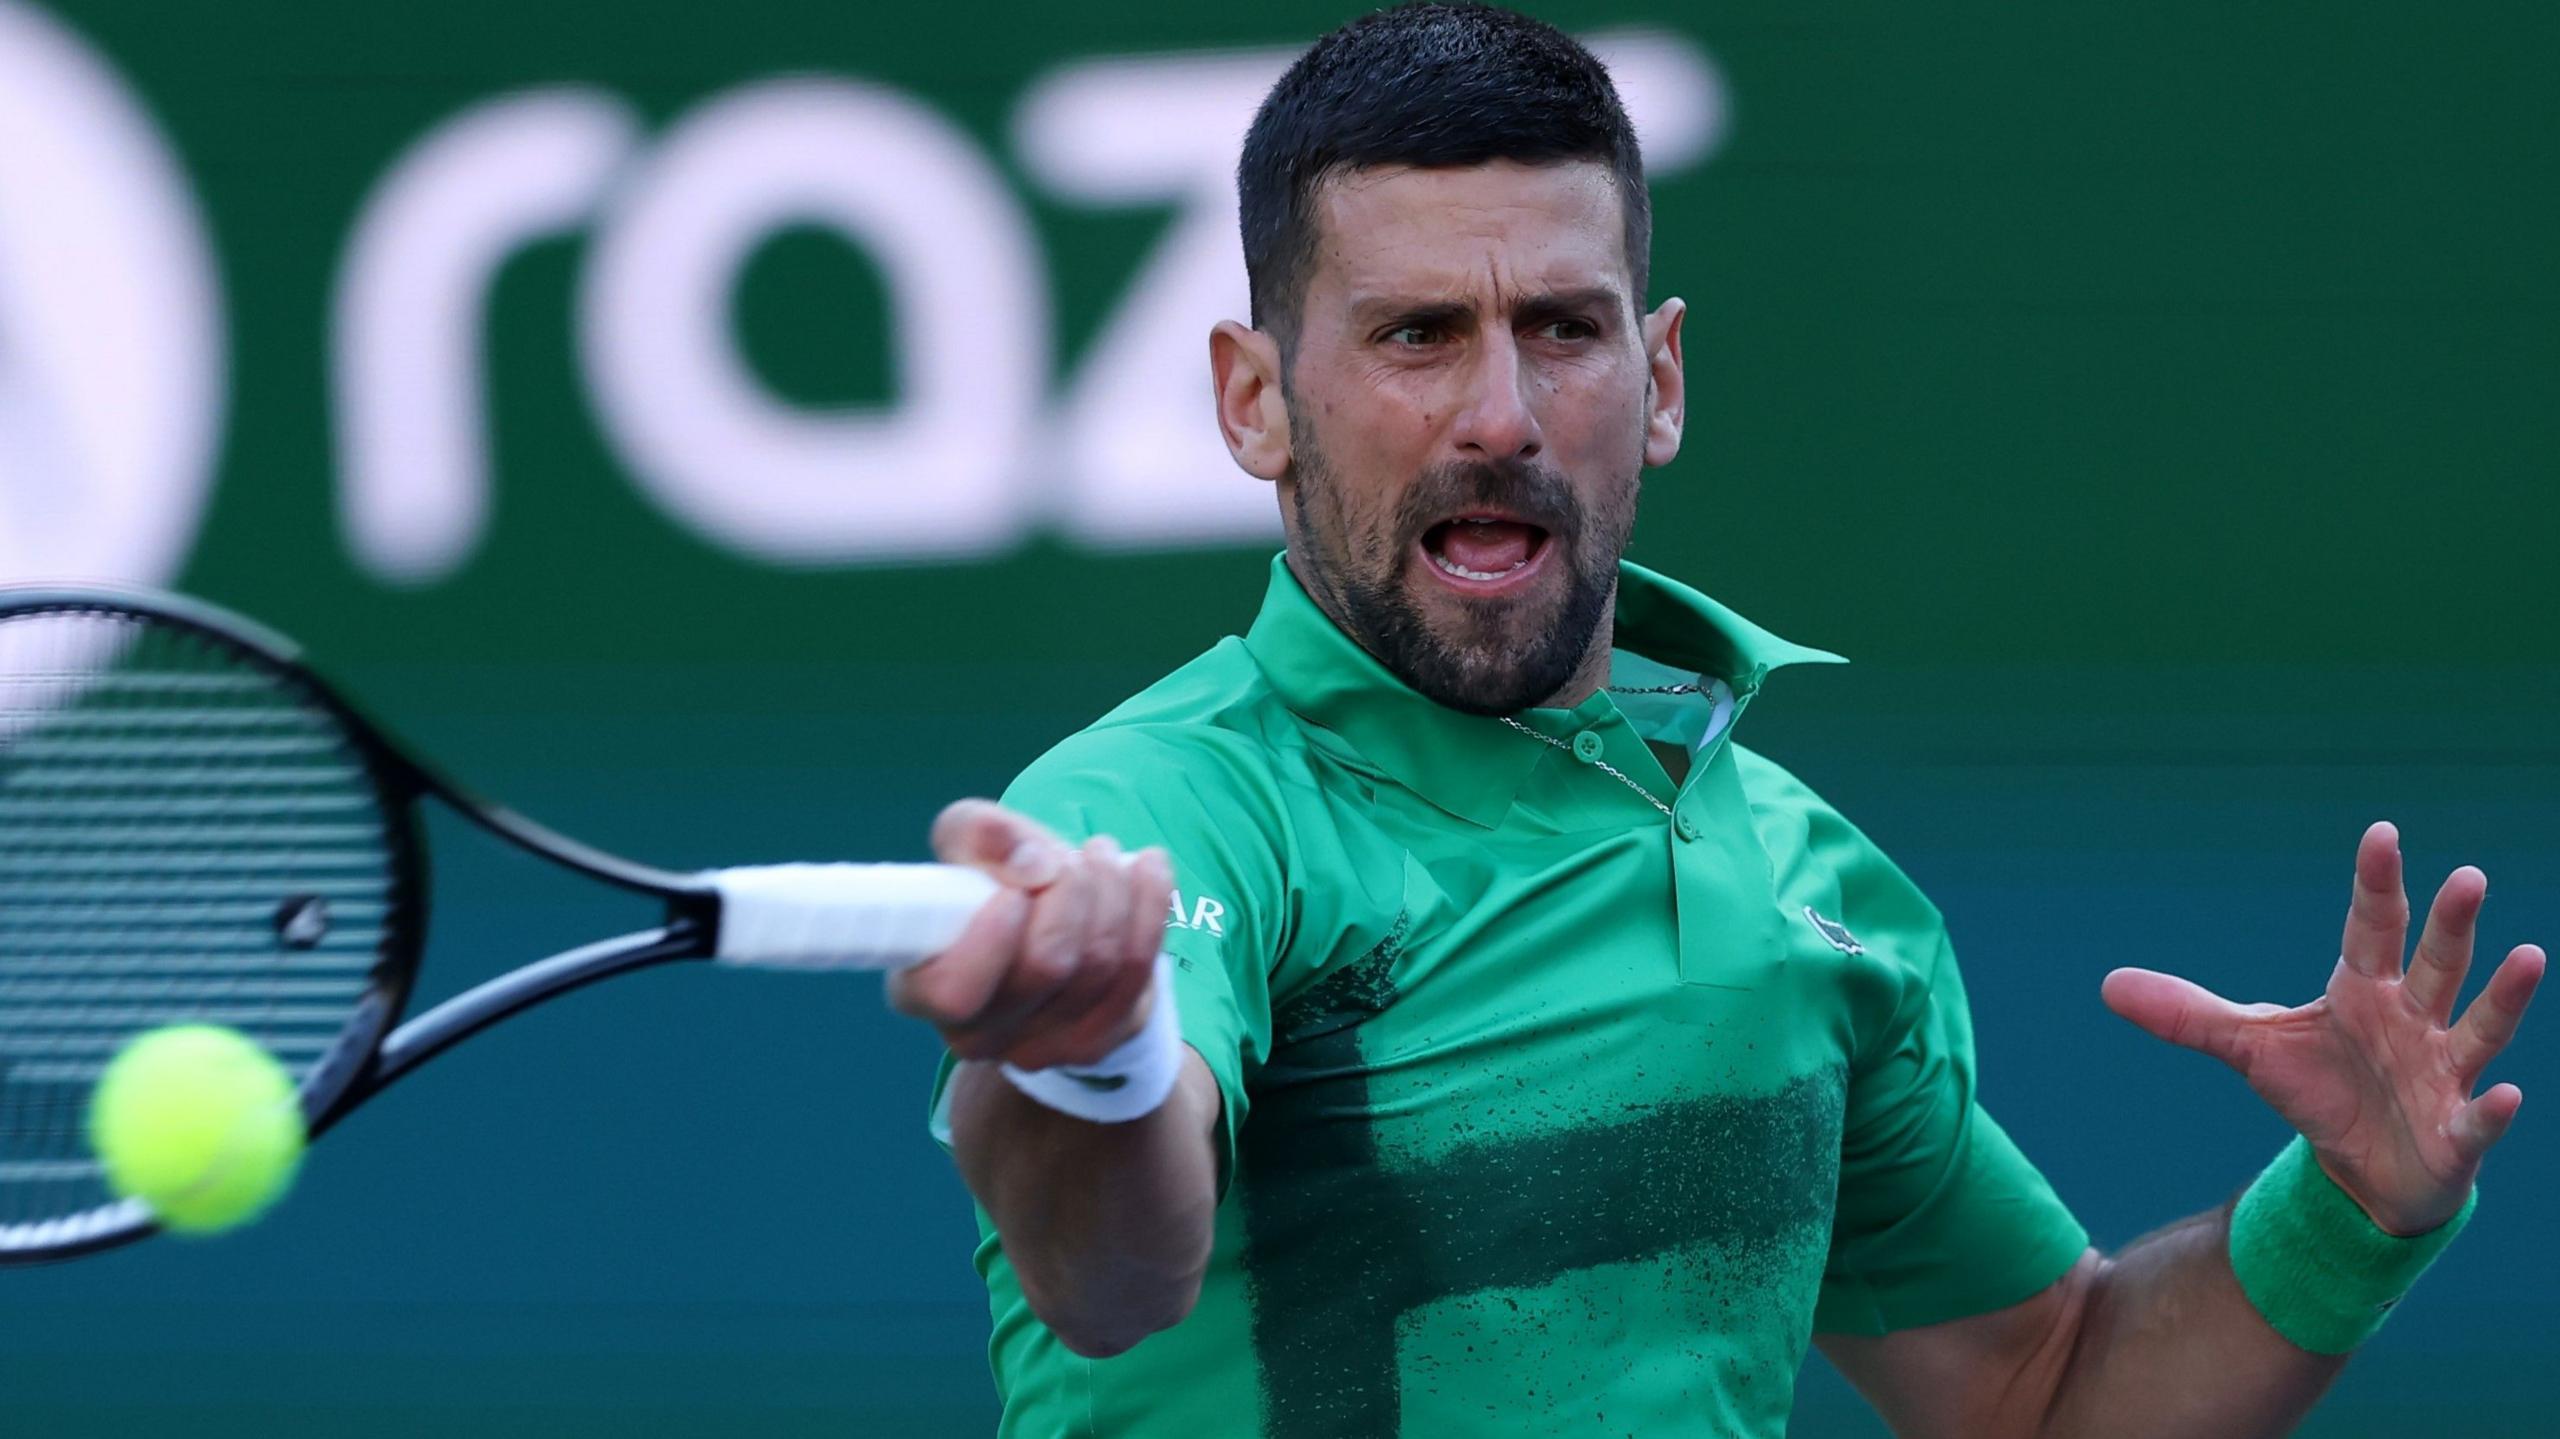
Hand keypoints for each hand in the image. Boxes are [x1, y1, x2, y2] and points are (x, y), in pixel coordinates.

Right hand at [886, 799, 1173, 1072]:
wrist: (1047, 928)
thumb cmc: (994, 885)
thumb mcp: (969, 841)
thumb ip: (980, 834)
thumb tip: (1032, 864)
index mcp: (925, 992)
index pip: (953, 992)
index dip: (992, 936)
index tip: (1016, 889)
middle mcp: (980, 1035)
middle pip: (1046, 965)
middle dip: (1069, 889)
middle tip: (1067, 857)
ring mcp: (1043, 1048)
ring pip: (1100, 964)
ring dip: (1111, 891)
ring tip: (1101, 854)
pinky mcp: (1100, 1041)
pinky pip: (1138, 974)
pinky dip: (1150, 910)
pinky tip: (1148, 870)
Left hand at [2102, 821, 2542, 1234]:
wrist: (2360, 1172)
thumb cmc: (2319, 1091)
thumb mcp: (2248, 1049)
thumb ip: (2187, 1015)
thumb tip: (2108, 985)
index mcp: (2363, 991)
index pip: (2370, 927)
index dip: (2377, 883)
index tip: (2382, 834)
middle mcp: (2413, 1020)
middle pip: (2434, 964)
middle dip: (2450, 925)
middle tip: (2468, 875)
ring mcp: (2442, 1073)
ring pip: (2478, 1026)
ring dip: (2504, 996)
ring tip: (2530, 955)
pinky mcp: (2456, 1132)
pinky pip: (2478, 1118)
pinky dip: (2493, 1109)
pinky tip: (2509, 1094)